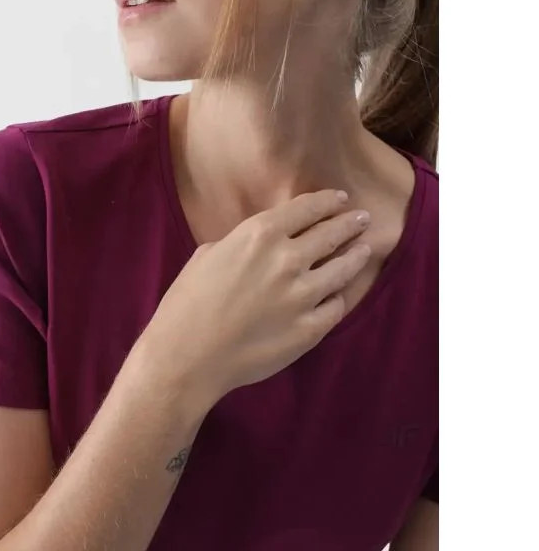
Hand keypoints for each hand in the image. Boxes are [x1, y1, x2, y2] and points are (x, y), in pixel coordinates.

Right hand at [141, 189, 371, 405]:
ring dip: (356, 256)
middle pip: (331, 233)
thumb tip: (260, 246)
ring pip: (343, 269)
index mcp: (259, 234)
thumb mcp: (209, 253)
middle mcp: (287, 259)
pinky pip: (336, 307)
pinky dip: (339, 297)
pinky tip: (341, 293)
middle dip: (350, 223)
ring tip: (364, 250)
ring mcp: (303, 296)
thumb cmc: (188, 300)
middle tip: (363, 219)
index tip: (341, 198)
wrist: (188, 354)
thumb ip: (242, 243)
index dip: (328, 201)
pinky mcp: (310, 330)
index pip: (307, 209)